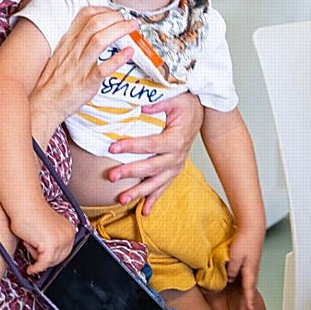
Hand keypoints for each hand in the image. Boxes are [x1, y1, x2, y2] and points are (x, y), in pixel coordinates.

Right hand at [12, 202, 77, 274]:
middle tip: (34, 255)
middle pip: (58, 259)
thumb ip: (52, 240)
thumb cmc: (31, 214)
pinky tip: (30, 269)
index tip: (44, 261)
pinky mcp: (51, 246)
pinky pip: (43, 264)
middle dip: (45, 259)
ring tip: (29, 244)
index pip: (65, 252)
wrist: (24, 205)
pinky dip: (36, 268)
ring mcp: (60, 240)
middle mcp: (68, 235)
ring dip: (37, 258)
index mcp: (69, 230)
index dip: (53, 258)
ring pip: (49, 262)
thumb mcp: (48, 229)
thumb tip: (48, 258)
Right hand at [28, 6, 134, 144]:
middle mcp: (73, 50)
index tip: (115, 13)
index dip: (104, 10)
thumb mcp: (61, 54)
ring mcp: (79, 66)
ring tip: (133, 28)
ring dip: (120, 31)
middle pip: (95, 24)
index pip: (85, 15)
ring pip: (100, 40)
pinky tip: (129, 53)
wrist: (43, 104)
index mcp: (67, 41)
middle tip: (129, 20)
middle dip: (115, 17)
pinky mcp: (86, 82)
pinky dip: (118, 58)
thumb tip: (95, 31)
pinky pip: (103, 68)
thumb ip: (77, 41)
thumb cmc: (53, 81)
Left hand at [105, 91, 202, 211]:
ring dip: (139, 192)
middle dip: (130, 172)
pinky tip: (144, 211)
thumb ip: (158, 103)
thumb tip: (141, 107)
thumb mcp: (174, 98)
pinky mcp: (174, 170)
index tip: (113, 147)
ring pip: (156, 183)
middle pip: (151, 167)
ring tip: (122, 199)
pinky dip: (153, 199)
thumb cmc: (185, 105)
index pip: (151, 144)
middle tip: (112, 176)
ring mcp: (176, 165)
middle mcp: (177, 156)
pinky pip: (163, 187)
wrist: (199, 113)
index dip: (132, 146)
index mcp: (176, 139)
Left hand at [226, 227, 262, 309]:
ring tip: (243, 304)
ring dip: (245, 294)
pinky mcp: (249, 260)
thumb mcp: (235, 256)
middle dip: (247, 302)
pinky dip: (242, 283)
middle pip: (249, 289)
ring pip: (247, 282)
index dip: (248, 301)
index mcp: (251, 270)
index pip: (249, 289)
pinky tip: (237, 284)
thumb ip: (232, 270)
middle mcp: (253, 269)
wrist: (252, 226)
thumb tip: (229, 279)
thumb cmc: (246, 239)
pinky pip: (244, 275)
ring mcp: (251, 265)